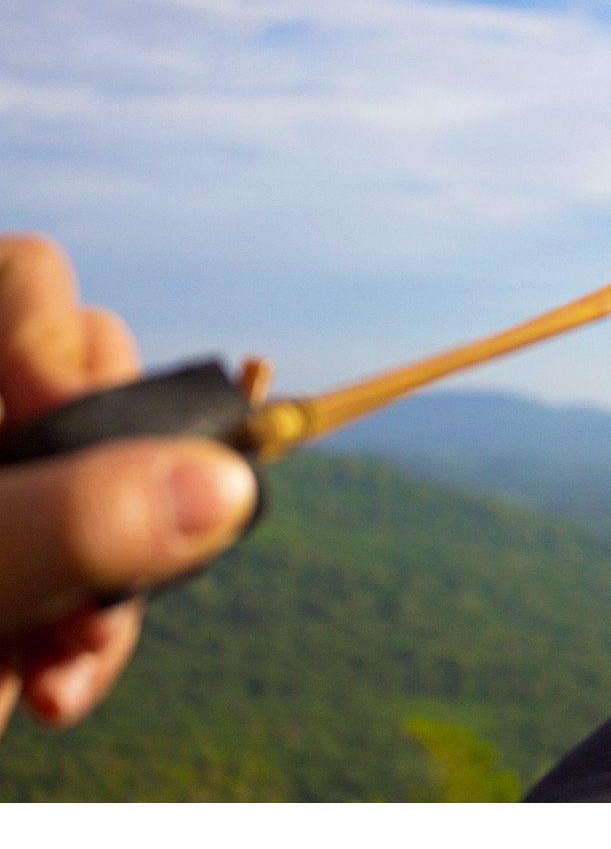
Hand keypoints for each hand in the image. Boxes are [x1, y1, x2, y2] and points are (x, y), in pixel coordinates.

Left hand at [0, 235, 255, 736]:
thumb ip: (57, 525)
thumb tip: (227, 484)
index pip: (23, 283)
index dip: (58, 345)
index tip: (61, 432)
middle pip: (93, 388)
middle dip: (116, 488)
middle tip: (89, 570)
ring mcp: (5, 490)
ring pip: (119, 491)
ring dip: (110, 584)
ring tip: (58, 672)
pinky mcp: (23, 566)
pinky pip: (102, 569)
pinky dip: (90, 633)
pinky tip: (49, 690)